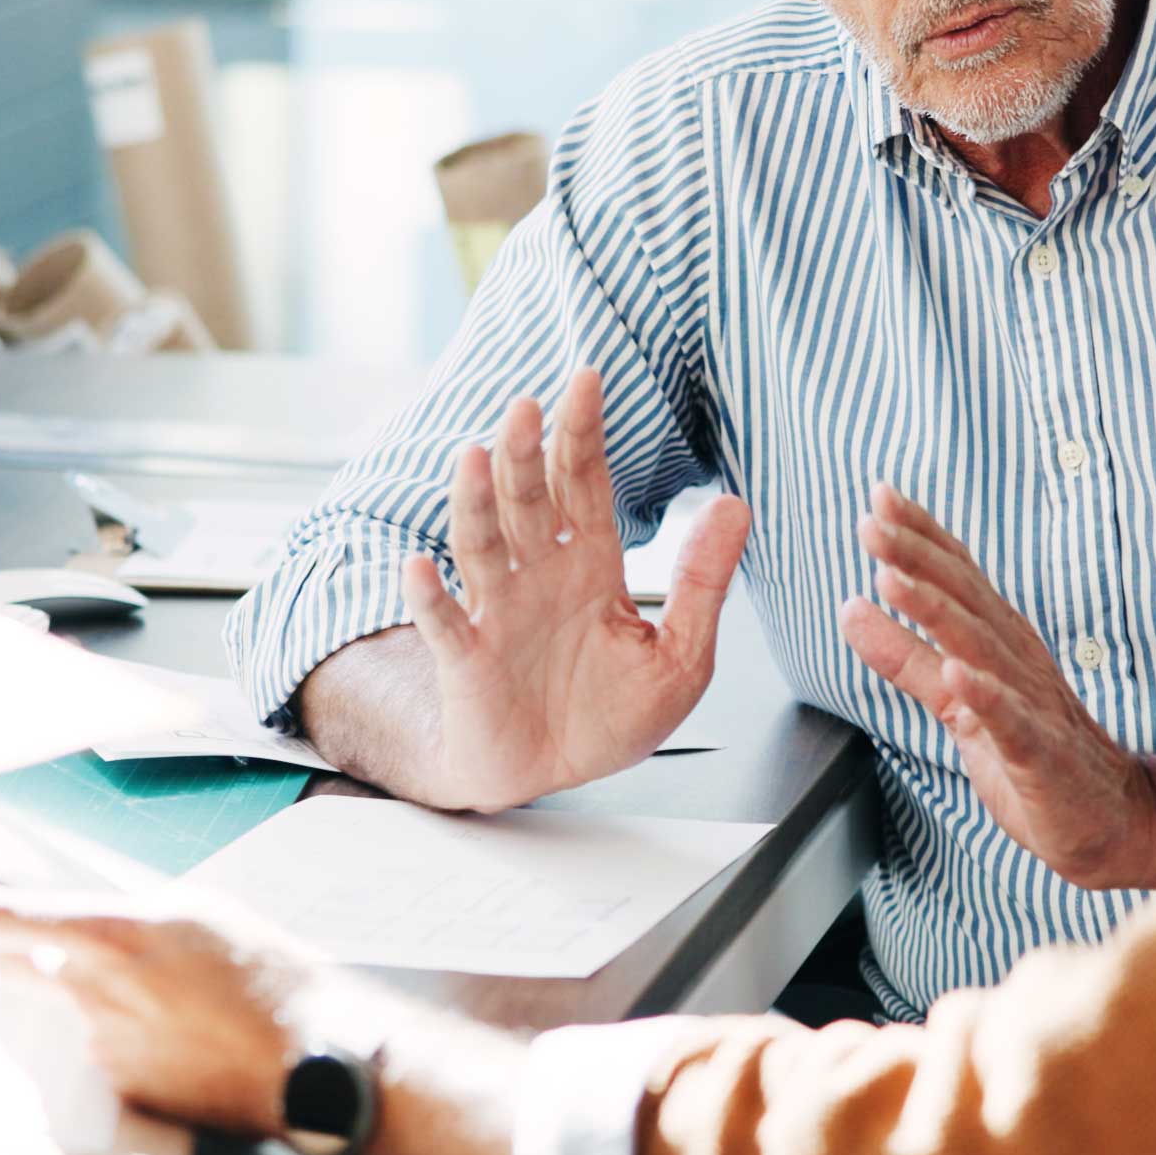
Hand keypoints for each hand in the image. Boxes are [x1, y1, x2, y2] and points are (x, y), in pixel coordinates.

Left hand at [0, 885, 313, 1136]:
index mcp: (120, 935)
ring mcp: (105, 1046)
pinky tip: (176, 1038)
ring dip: (92, 1001)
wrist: (309, 1061)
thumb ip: (127, 914)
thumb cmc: (267, 975)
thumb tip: (76, 919)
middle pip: (18, 968)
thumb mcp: (198, 913)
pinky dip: (122, 1041)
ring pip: (69, 1013)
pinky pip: (99, 1053)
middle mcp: (101, 993)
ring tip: (166, 1001)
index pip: (18, 919)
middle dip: (5, 953)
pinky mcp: (119, 1088)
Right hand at [401, 366, 750, 810]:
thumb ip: (703, 583)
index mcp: (590, 566)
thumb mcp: (680, 656)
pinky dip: (429, 596)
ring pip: (481, 545)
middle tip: (529, 405)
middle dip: (527, 453)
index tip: (586, 380)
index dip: (583, 435)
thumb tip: (735, 506)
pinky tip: (419, 567)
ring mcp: (497, 613)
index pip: (584, 485)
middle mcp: (537, 577)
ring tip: (475, 458)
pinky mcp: (467, 660)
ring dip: (475, 502)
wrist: (551, 775)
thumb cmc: (607, 715)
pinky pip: (444, 623)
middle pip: (527, 501)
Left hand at [838, 484, 1155, 892]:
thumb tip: (850, 606)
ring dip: (936, 612)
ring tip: (893, 581)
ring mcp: (1033, 705)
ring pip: (981, 649)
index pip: (957, 576)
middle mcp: (1018, 661)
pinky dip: (985, 697)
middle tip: (871, 520)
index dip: (919, 536)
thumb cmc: (1032, 756)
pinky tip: (958, 676)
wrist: (1110, 821)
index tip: (878, 495)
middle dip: (917, 556)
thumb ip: (904, 657)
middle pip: (965, 599)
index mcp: (999, 642)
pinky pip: (1013, 723)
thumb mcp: (954, 702)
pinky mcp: (1042, 756)